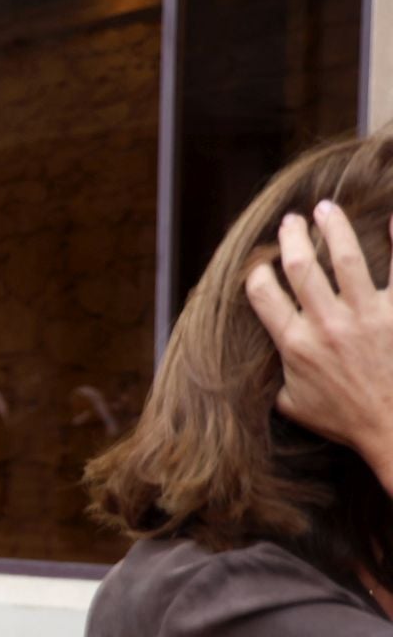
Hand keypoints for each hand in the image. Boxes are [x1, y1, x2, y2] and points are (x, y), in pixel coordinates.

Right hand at [246, 203, 392, 487]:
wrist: (392, 428)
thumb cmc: (346, 419)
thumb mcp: (294, 405)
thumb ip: (277, 376)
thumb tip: (260, 365)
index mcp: (295, 345)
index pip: (262, 295)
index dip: (257, 273)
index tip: (261, 265)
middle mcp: (326, 324)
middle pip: (300, 267)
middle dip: (293, 237)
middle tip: (292, 221)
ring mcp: (366, 316)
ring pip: (345, 258)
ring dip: (333, 228)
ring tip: (327, 209)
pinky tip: (389, 218)